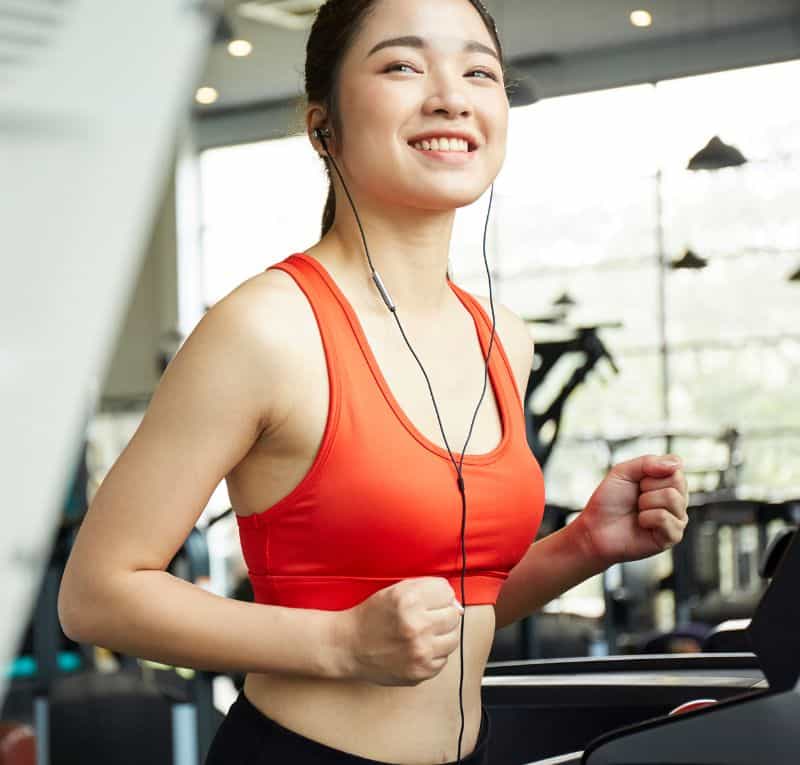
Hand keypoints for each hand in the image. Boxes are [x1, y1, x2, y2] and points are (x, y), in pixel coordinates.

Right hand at [337, 577, 463, 686]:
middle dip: (442, 613)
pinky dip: (434, 653)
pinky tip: (417, 648)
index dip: (439, 595)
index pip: (447, 592)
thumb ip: (425, 589)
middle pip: (453, 615)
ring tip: (424, 633)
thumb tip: (455, 601)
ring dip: (442, 634)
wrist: (348, 646)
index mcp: (409, 600)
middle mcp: (416, 626)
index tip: (432, 600)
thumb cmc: (371, 616)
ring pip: (453, 638)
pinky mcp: (421, 671)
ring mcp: (420, 651)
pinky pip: (443, 658)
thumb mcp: (395, 591)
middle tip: (427, 617)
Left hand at [573, 454, 689, 566]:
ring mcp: (677, 518)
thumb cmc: (609, 501)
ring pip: (671, 498)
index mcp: (668, 482)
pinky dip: (645, 518)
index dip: (651, 471)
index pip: (675, 466)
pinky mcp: (672, 536)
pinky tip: (641, 524)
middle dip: (647, 486)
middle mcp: (677, 499)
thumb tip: (677, 464)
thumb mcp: (623, 472)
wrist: (595, 528)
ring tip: (638, 511)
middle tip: (636, 497)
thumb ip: (648, 462)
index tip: (638, 481)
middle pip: (677, 481)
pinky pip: (664, 518)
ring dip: (645, 502)